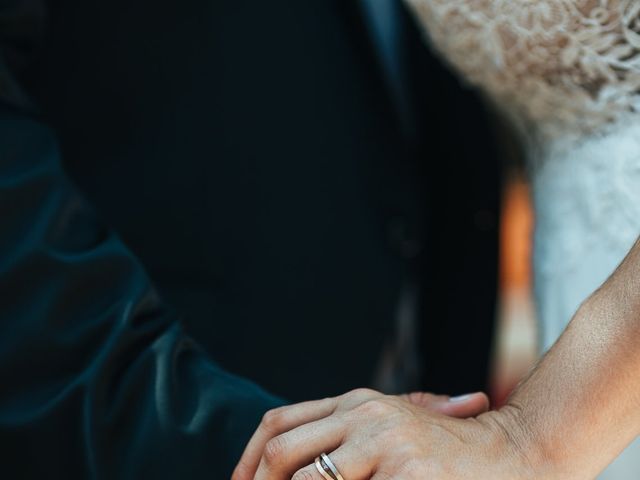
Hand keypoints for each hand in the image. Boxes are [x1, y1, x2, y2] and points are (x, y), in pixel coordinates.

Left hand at [232, 388, 534, 479]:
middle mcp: (365, 413)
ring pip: (309, 479)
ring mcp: (385, 441)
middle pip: (283, 449)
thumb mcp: (395, 434)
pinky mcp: (407, 472)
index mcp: (356, 403)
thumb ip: (353, 443)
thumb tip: (304, 471)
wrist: (516, 454)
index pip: (280, 422)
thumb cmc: (451, 454)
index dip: (250, 457)